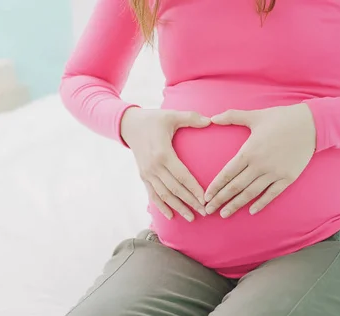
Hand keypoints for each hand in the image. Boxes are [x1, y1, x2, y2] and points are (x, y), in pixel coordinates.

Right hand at [122, 107, 210, 221]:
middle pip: (175, 189)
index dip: (194, 189)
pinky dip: (161, 206)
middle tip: (205, 212)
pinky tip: (170, 216)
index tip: (206, 199)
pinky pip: (152, 195)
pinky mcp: (143, 176)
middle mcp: (154, 167)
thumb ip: (191, 118)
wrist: (128, 125)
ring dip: (178, 208)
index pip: (182, 176)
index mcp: (163, 153)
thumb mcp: (171, 115)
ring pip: (164, 195)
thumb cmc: (153, 119)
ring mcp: (147, 173)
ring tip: (192, 218)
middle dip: (190, 202)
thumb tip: (211, 120)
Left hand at [204, 104, 315, 217]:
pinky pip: (272, 194)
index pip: (227, 173)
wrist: (311, 124)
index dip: (215, 187)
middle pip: (235, 187)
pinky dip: (261, 203)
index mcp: (249, 151)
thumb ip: (232, 117)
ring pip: (251, 193)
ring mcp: (274, 173)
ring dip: (236, 205)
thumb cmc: (281, 118)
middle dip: (220, 199)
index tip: (205, 197)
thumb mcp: (255, 115)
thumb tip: (212, 117)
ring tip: (224, 213)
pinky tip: (252, 211)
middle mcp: (260, 165)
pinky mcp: (288, 178)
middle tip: (208, 210)